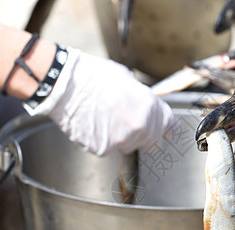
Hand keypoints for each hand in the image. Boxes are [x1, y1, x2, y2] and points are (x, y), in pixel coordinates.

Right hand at [33, 48, 175, 155]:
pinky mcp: (103, 149)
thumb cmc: (94, 76)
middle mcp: (140, 126)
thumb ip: (143, 100)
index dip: (164, 126)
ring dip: (121, 137)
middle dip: (141, 133)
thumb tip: (146, 108)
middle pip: (151, 141)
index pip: (169, 126)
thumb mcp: (128, 80)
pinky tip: (93, 125)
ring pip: (128, 146)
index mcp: (150, 107)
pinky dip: (102, 141)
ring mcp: (122, 140)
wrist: (66, 85)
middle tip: (124, 120)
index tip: (163, 129)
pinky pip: (108, 149)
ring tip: (105, 119)